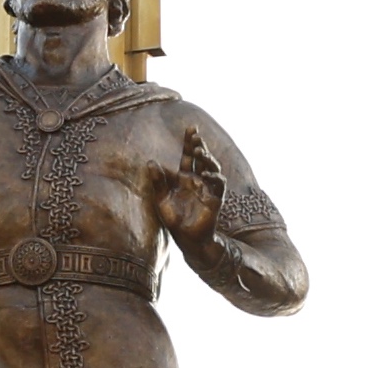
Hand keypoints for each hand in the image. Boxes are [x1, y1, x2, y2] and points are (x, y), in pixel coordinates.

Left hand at [158, 123, 223, 238]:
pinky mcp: (214, 199)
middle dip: (200, 146)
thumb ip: (158, 182)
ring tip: (200, 152)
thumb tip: (150, 162)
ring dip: (207, 159)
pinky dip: (214, 177)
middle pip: (201, 158)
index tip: (191, 128)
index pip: (188, 156)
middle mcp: (197, 180)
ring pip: (212, 168)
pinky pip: (218, 185)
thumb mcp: (161, 200)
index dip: (189, 142)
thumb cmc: (174, 220)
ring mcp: (207, 189)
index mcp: (184, 178)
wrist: (187, 239)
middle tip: (196, 135)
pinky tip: (205, 174)